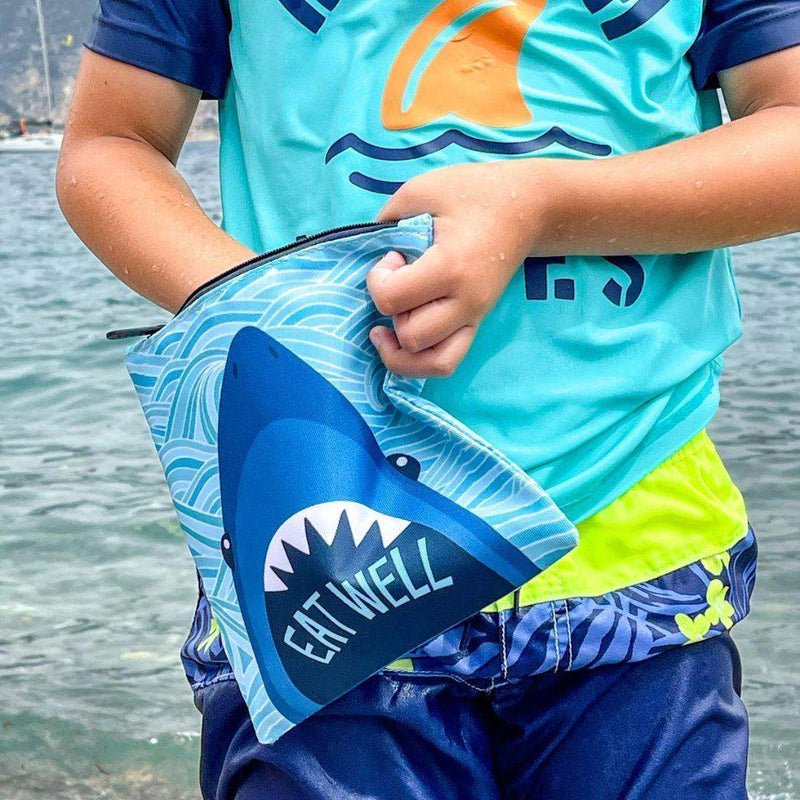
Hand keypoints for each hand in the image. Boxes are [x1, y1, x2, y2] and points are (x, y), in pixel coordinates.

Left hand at [367, 160, 544, 377]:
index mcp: (450, 267)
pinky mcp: (476, 323)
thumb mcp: (421, 190)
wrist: (528, 208)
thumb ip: (386, 220)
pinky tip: (405, 340)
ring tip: (390, 328)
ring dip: (402, 348)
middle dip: (391, 313)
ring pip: (430, 363)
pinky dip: (421, 361)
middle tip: (399, 282)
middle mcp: (465, 302)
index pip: (393, 299)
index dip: (378, 280)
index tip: (393, 256)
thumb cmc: (474, 193)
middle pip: (410, 337)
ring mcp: (474, 317)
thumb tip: (366, 251)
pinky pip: (448, 362)